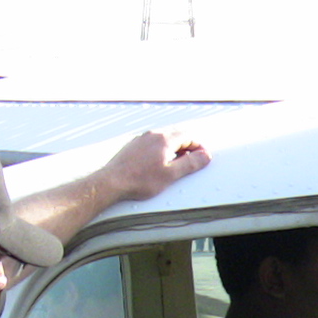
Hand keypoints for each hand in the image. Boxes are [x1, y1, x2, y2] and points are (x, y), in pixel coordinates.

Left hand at [93, 129, 209, 203]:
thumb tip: (205, 156)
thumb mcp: (171, 174)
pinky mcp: (133, 146)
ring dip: (174, 149)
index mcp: (164, 139)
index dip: (198, 147)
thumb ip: (190, 164)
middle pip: (176, 135)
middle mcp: (152, 135)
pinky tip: (159, 164)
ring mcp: (141, 139)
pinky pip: (153, 144)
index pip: (188, 136)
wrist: (112, 182)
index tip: (203, 157)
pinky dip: (161, 150)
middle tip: (192, 162)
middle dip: (187, 147)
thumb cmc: (139, 180)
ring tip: (176, 165)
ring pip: (164, 139)